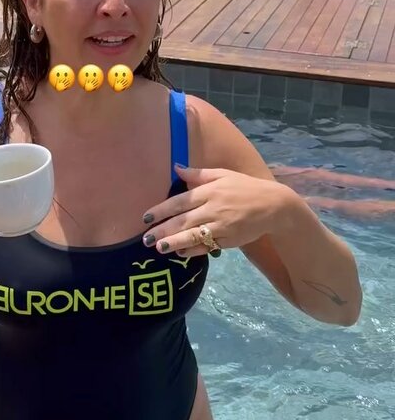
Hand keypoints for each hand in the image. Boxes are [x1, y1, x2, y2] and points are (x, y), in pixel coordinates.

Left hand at [142, 165, 291, 256]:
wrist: (273, 206)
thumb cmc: (245, 188)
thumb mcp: (223, 174)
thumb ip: (198, 174)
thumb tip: (176, 167)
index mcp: (210, 190)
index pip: (180, 201)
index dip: (162, 209)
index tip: (146, 217)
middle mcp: (213, 208)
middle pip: (183, 220)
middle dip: (162, 229)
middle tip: (145, 238)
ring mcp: (221, 225)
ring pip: (193, 235)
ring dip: (174, 242)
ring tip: (158, 248)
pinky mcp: (228, 239)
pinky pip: (207, 246)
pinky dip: (193, 250)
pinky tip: (180, 252)